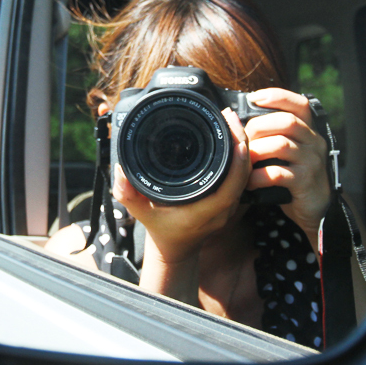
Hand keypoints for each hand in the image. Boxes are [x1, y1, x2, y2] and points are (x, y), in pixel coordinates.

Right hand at [112, 108, 251, 264]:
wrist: (174, 248)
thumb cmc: (160, 228)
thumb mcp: (139, 211)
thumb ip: (126, 192)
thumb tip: (120, 169)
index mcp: (202, 212)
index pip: (230, 186)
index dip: (236, 162)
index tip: (233, 137)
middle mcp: (221, 209)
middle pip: (243, 174)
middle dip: (241, 142)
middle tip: (228, 116)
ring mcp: (229, 206)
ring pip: (245, 174)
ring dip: (242, 146)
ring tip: (230, 121)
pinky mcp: (230, 200)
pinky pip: (241, 176)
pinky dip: (239, 156)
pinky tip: (231, 137)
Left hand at [243, 88, 330, 247]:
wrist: (317, 209)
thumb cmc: (295, 177)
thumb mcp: (289, 153)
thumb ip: (274, 136)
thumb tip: (238, 123)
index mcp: (309, 131)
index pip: (299, 104)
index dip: (277, 96)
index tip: (254, 98)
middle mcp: (314, 142)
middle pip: (287, 121)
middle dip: (258, 127)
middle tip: (243, 140)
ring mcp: (311, 162)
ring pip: (281, 145)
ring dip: (256, 151)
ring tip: (244, 161)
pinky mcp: (305, 182)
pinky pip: (277, 173)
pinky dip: (258, 177)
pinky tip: (250, 182)